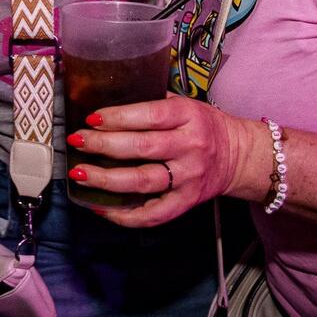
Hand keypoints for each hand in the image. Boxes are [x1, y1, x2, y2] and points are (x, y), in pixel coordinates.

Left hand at [65, 93, 255, 227]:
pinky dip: (126, 215)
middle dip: (104, 145)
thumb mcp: (185, 104)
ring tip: (80, 174)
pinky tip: (102, 208)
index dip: (118, 117)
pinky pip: (154, 214)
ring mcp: (189, 177)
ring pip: (143, 181)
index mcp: (189, 116)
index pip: (150, 115)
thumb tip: (107, 101)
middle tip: (77, 142)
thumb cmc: (204, 125)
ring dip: (107, 179)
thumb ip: (153, 103)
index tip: (92, 118)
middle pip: (142, 148)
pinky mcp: (187, 202)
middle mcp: (191, 146)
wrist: (239, 156)